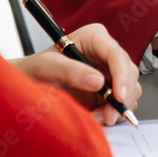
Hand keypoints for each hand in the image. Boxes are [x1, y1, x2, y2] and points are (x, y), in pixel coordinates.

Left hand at [10, 24, 141, 124]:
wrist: (26, 87)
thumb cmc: (33, 70)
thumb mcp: (45, 67)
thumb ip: (69, 71)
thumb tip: (98, 81)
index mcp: (94, 38)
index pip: (117, 55)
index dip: (122, 76)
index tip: (118, 97)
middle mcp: (105, 54)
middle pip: (129, 74)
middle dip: (122, 97)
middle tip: (108, 116)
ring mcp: (109, 73)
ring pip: (131, 89)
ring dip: (117, 108)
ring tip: (96, 118)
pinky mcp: (109, 91)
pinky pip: (122, 103)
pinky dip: (113, 114)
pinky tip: (96, 118)